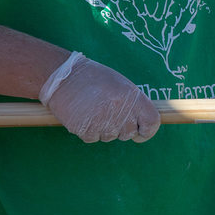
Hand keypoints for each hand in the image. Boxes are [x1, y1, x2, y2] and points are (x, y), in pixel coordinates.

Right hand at [39, 52, 160, 142]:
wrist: (62, 76)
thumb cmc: (93, 78)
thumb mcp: (120, 85)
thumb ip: (133, 104)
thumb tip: (142, 123)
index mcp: (132, 97)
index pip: (151, 121)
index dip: (148, 130)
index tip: (141, 132)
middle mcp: (120, 110)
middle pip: (129, 133)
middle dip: (121, 128)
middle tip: (108, 112)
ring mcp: (103, 121)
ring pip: (110, 137)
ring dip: (103, 128)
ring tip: (93, 109)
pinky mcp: (85, 129)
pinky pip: (93, 138)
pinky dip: (89, 130)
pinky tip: (83, 114)